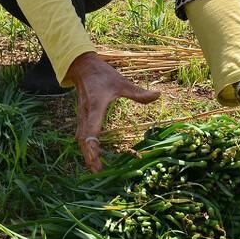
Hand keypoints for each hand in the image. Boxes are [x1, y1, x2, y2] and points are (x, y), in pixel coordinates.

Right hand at [67, 51, 159, 171]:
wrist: (83, 67)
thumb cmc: (103, 75)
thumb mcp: (121, 83)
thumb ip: (138, 92)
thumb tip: (158, 95)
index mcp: (95, 106)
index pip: (92, 128)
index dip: (93, 144)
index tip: (97, 157)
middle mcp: (86, 114)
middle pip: (83, 139)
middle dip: (89, 155)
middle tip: (98, 171)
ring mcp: (82, 116)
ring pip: (81, 139)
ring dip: (87, 153)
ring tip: (95, 168)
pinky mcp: (81, 117)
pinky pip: (82, 135)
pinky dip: (86, 147)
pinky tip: (93, 155)